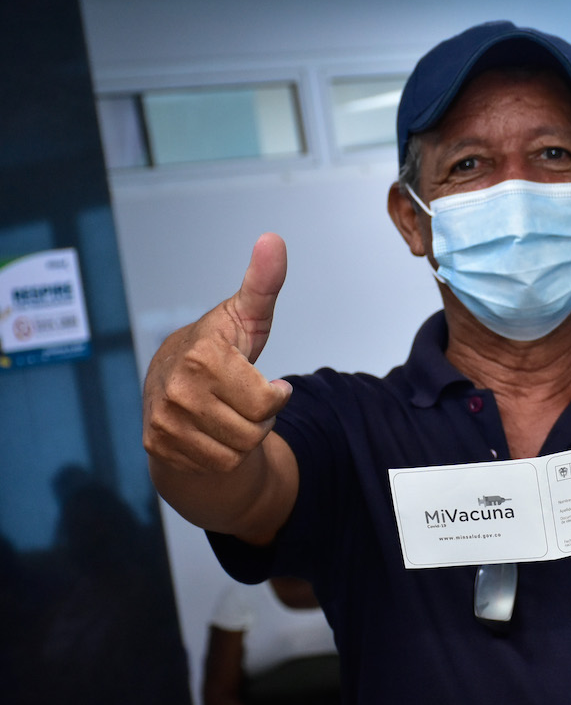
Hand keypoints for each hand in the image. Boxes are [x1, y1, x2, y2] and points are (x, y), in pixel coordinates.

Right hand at [142, 234, 291, 473]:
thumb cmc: (217, 348)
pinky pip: (220, 464)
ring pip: (239, 450)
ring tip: (230, 412)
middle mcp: (176, 390)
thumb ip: (263, 283)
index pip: (267, 401)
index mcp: (202, 355)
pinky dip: (226, 452)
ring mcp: (164, 421)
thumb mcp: (245, 316)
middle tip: (245, 398)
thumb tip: (273, 240)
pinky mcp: (160, 447)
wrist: (170, 385)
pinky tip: (214, 429)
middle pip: (255, 429)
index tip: (266, 381)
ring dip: (245, 435)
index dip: (276, 394)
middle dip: (261, 416)